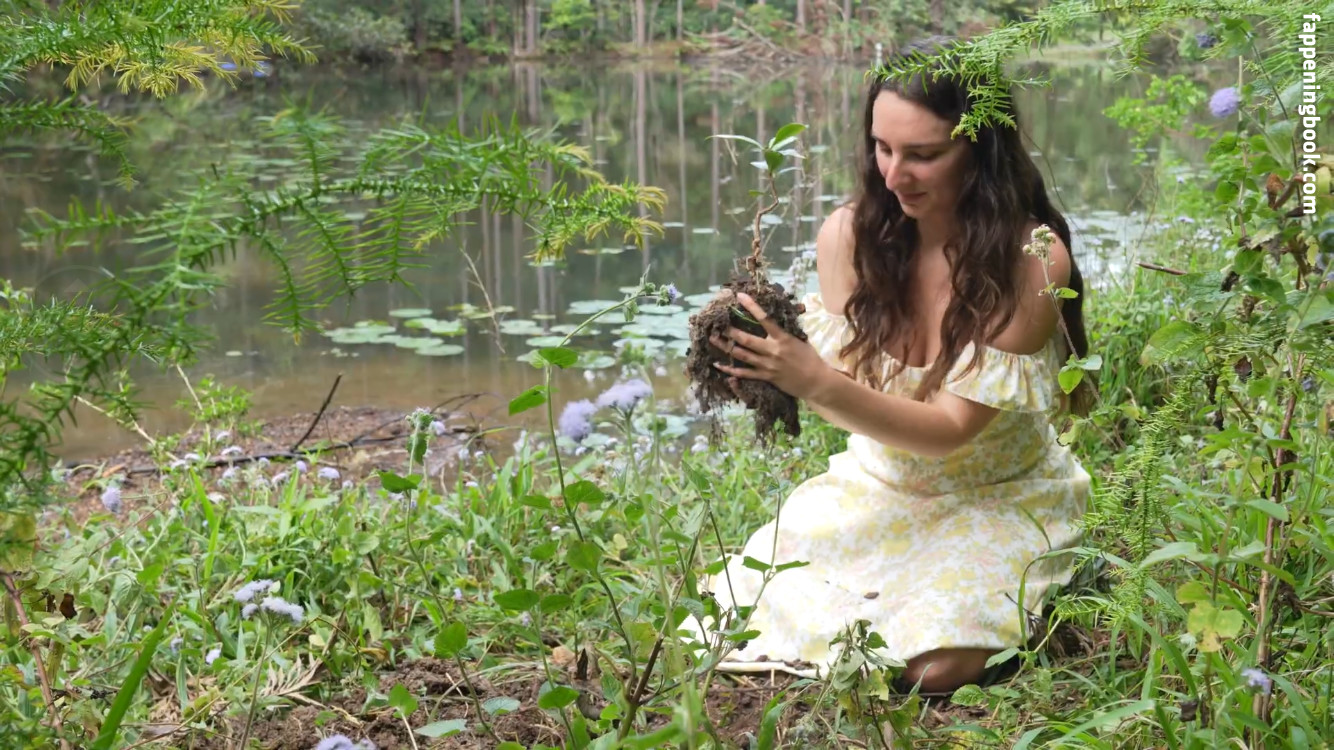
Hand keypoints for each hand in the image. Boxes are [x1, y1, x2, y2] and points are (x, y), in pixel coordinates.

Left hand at [709, 292, 832, 401]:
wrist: (816, 381)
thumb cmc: (810, 358)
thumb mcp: (800, 339)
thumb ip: (786, 331)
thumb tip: (776, 318)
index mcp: (783, 338)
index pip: (765, 318)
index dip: (751, 307)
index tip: (739, 296)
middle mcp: (773, 350)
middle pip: (746, 339)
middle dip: (730, 331)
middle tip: (717, 323)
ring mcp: (768, 365)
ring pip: (742, 355)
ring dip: (725, 346)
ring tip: (712, 339)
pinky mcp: (766, 377)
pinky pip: (744, 373)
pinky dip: (730, 369)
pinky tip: (718, 364)